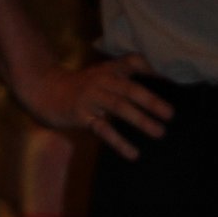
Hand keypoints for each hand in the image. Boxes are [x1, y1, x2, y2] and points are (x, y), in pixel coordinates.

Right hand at [17, 53, 171, 159]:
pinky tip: (133, 154)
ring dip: (140, 120)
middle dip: (150, 100)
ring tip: (160, 132)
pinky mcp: (82, 115)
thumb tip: (158, 83)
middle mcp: (102, 81)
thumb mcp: (104, 76)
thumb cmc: (83, 87)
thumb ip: (127, 77)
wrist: (45, 90)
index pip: (132, 62)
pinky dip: (119, 142)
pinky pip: (103, 129)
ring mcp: (91, 97)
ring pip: (119, 107)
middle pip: (129, 88)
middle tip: (170, 114)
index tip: (172, 79)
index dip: (151, 69)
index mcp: (110, 70)